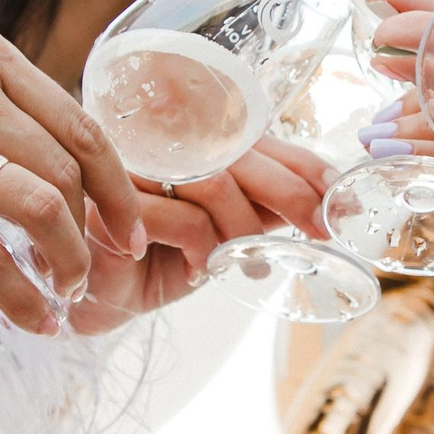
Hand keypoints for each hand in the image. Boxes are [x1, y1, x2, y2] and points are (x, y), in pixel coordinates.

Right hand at [0, 26, 145, 334]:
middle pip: (69, 170)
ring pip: (38, 208)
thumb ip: (3, 108)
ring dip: (68, 262)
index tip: (131, 229)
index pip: (83, 126)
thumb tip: (72, 170)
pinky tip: (35, 320)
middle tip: (100, 271)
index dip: (120, 187)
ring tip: (69, 292)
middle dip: (98, 233)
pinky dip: (20, 296)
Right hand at [66, 137, 336, 332]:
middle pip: (239, 153)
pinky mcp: (113, 207)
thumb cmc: (160, 260)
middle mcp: (160, 144)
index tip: (336, 194)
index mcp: (188, 141)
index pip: (255, 135)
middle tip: (317, 230)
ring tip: (245, 263)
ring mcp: (133, 170)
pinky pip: (180, 220)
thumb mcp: (223, 230)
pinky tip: (202, 271)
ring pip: (214, 184)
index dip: (301, 162)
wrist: (97, 298)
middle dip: (290, 194)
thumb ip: (262, 207)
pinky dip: (204, 249)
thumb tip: (322, 202)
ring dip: (243, 232)